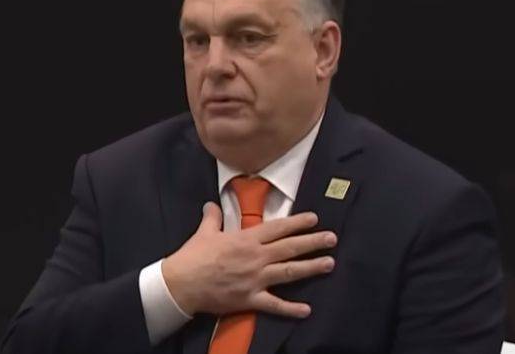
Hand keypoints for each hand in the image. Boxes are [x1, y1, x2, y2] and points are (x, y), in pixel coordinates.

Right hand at [162, 201, 336, 318]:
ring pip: (289, 272)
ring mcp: (256, 279)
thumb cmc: (193, 256)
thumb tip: (212, 204)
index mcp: (246, 239)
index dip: (297, 222)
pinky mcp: (250, 299)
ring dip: (311, 268)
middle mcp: (256, 257)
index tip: (314, 219)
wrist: (182, 283)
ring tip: (329, 263)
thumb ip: (213, 217)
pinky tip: (307, 309)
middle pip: (290, 247)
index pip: (277, 228)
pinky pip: (275, 304)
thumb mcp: (204, 232)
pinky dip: (291, 308)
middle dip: (313, 242)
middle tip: (332, 238)